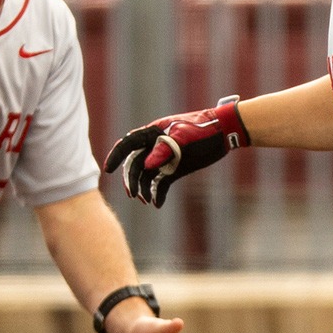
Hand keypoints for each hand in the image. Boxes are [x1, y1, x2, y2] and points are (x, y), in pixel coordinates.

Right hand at [102, 100, 248, 207]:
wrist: (224, 133)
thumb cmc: (203, 129)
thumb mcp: (185, 137)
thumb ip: (165, 149)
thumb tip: (147, 165)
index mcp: (153, 133)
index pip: (128, 144)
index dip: (116, 156)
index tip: (108, 170)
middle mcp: (154, 146)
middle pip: (135, 164)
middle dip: (131, 180)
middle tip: (133, 195)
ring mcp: (164, 159)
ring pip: (146, 176)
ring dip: (143, 189)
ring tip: (146, 201)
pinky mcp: (174, 169)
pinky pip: (160, 184)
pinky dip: (157, 193)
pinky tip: (157, 204)